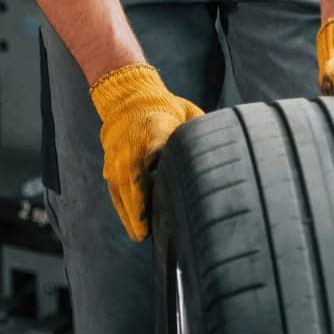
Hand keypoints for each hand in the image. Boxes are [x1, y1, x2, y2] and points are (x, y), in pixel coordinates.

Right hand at [90, 63, 204, 241]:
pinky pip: (115, 191)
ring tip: (141, 235)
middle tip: (149, 232)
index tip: (159, 202)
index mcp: (154, 131)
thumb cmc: (167, 109)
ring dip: (131, 214)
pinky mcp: (111, 166)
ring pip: (122, 190)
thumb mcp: (187, 114)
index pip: (153, 158)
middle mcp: (131, 147)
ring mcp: (118, 157)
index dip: (154, 182)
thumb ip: (199, 133)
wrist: (129, 98)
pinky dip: (123, 209)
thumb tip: (222, 149)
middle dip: (140, 208)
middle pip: (133, 181)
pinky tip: (134, 226)